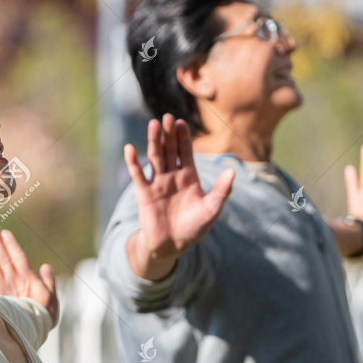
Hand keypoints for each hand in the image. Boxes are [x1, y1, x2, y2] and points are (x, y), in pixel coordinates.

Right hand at [0, 228, 58, 326]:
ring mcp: (4, 290)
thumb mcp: (49, 300)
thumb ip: (48, 283)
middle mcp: (14, 282)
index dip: (12, 245)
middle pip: (4, 259)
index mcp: (27, 280)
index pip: (18, 258)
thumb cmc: (41, 318)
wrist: (28, 335)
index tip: (5, 232)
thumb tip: (46, 266)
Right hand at [127, 114, 234, 279]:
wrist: (173, 245)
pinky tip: (130, 149)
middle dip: (168, 134)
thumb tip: (232, 171)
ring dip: (154, 141)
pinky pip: (138, 175)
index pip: (185, 151)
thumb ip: (222, 191)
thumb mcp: (212, 209)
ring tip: (153, 125)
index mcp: (189, 176)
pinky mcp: (145, 193)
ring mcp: (158, 183)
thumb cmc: (194, 227)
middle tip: (167, 117)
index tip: (181, 122)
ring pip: (155, 157)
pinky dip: (133, 162)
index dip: (183, 137)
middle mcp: (172, 175)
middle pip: (169, 150)